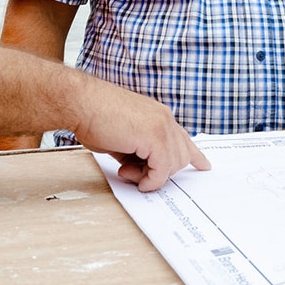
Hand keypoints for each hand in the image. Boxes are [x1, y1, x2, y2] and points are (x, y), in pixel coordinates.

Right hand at [71, 78, 210, 191]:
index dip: (194, 154)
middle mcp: (165, 118)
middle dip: (160, 172)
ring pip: (174, 165)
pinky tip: (134, 178)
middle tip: (131, 172)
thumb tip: (139, 168)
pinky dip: (149, 180)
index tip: (203, 165)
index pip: (183, 138)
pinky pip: (162, 170)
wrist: (81, 103)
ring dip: (151, 176)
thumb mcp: (122, 137)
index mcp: (158, 116)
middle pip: (181, 156)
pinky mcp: (155, 137)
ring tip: (126, 171)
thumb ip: (137, 151)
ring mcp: (162, 126)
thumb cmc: (93, 116)